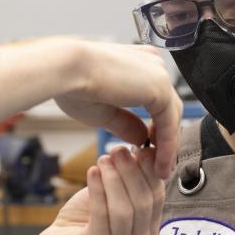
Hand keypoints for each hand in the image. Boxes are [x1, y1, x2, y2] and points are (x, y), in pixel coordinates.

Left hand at [27, 145, 164, 234]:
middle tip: (119, 150)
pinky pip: (101, 216)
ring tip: (104, 159)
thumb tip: (146, 151)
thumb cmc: (84, 220)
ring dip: (114, 179)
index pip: (157, 198)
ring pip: (124, 210)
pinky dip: (97, 190)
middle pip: (143, 203)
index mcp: (148, 233)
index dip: (150, 171)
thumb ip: (129, 181)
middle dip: (131, 172)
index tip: (141, 148)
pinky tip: (91, 172)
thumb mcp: (111, 196)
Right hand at [54, 42, 182, 177]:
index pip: (157, 99)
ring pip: (172, 116)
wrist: (63, 71)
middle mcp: (152, 64)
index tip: (150, 148)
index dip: (157, 126)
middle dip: (166, 139)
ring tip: (160, 171)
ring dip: (168, 147)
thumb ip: (126, 123)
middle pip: (169, 107)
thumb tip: (142, 139)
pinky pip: (169, 123)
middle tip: (159, 164)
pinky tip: (160, 165)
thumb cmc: (72, 86)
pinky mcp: (160, 87)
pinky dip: (166, 147)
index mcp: (139, 63)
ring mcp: (159, 73)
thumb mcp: (104, 111)